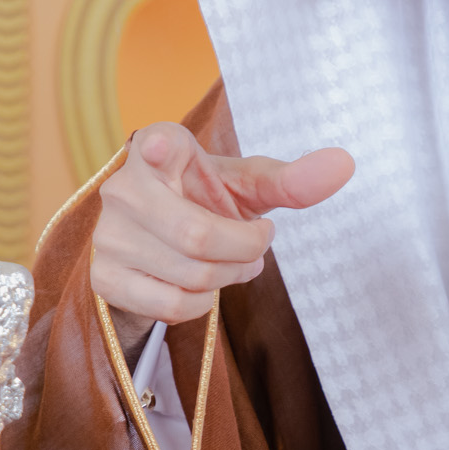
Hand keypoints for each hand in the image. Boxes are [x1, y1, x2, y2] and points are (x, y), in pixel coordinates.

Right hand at [91, 122, 353, 354]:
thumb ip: (292, 179)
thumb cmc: (207, 202)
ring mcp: (108, 235)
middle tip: (257, 246)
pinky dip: (201, 304)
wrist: (160, 242)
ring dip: (229, 277)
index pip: (156, 145)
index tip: (159, 149)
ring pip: (189, 274)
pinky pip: (169, 304)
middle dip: (244, 250)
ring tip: (235, 263)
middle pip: (197, 237)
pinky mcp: (103, 277)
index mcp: (159, 147)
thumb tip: (345, 164)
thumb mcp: (248, 187)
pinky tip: (205, 287)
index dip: (158, 149)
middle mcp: (124, 188)